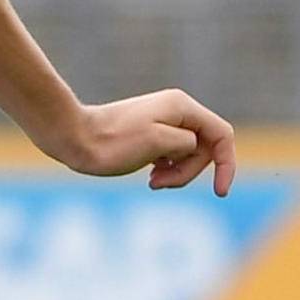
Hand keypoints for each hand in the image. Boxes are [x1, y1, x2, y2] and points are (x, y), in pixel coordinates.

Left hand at [55, 89, 236, 196]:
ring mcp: (163, 123)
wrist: (73, 138)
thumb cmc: (112, 142)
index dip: (226, 164)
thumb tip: (195, 147)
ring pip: (188, 156)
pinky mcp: (150, 136)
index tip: (219, 193)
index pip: (221, 135)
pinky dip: (166, 170)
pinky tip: (149, 177)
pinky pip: (172, 157)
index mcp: (181, 106)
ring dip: (176, 174)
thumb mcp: (158, 142)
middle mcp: (175, 110)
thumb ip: (189, 143)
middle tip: (159, 182)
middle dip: (189, 172)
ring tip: (152, 181)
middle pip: (204, 149)